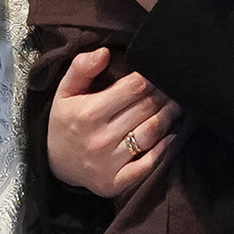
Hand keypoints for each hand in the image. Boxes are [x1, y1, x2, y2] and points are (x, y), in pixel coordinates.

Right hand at [45, 47, 176, 199]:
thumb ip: (81, 68)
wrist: (56, 165)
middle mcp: (100, 137)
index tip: (160, 72)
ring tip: (177, 106)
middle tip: (175, 87)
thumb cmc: (66, 123)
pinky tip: (173, 135)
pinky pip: (150, 163)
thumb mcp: (65, 92)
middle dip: (165, 95)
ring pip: (152, 132)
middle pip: (147, 108)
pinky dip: (165, 148)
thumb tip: (104, 52)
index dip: (152, 78)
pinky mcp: (117, 181)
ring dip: (170, 117)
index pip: (134, 87)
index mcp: (89, 112)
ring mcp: (109, 162)